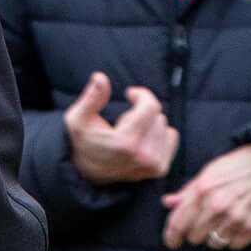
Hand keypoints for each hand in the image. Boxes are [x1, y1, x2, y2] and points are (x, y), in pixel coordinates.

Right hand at [63, 72, 178, 185]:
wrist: (87, 173)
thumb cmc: (82, 141)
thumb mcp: (78, 118)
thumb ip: (91, 97)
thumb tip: (100, 77)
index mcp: (125, 143)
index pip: (151, 107)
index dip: (141, 94)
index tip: (130, 93)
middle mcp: (143, 156)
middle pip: (158, 115)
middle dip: (142, 111)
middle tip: (123, 121)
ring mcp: (153, 165)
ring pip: (164, 126)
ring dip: (149, 123)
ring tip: (130, 133)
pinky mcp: (160, 169)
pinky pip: (172, 137)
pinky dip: (159, 133)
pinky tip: (142, 140)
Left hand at [162, 144, 250, 250]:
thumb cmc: (237, 167)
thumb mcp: (209, 172)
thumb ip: (188, 191)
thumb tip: (168, 203)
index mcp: (202, 189)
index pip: (178, 223)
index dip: (172, 236)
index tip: (172, 241)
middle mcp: (217, 206)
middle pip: (195, 237)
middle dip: (196, 232)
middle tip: (205, 222)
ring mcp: (236, 219)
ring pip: (214, 243)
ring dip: (215, 236)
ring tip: (224, 221)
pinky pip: (233, 245)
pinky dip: (233, 238)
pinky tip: (238, 224)